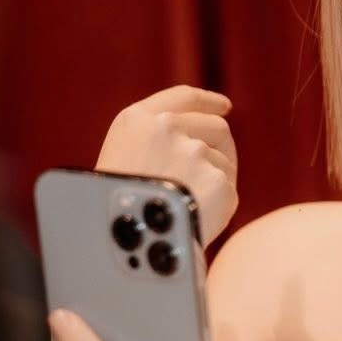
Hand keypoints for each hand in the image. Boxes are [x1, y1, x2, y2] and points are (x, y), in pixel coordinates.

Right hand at [97, 86, 237, 245]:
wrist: (120, 243)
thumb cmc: (113, 208)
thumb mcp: (121, 160)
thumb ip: (156, 138)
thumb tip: (202, 138)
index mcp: (138, 119)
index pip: (184, 97)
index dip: (208, 101)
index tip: (224, 106)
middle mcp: (168, 127)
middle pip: (217, 127)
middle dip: (222, 146)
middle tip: (215, 171)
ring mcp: (194, 153)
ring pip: (223, 162)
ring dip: (214, 181)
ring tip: (189, 207)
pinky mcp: (216, 181)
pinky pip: (228, 191)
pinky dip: (218, 207)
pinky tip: (195, 220)